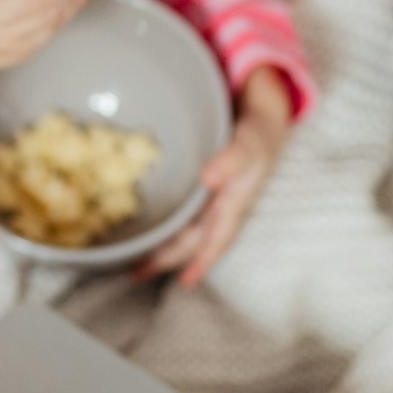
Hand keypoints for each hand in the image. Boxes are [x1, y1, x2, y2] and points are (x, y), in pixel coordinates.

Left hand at [135, 65, 295, 288]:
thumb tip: (208, 178)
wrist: (260, 109)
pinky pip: (178, 211)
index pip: (216, 240)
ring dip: (160, 244)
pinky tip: (143, 224)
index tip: (185, 283)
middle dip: (167, 258)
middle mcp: (220, 206)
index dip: (202, 262)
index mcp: (234, 203)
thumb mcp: (251, 141)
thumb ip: (232, 158)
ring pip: (184, 229)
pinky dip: (162, 221)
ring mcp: (209, 199)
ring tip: (132, 258)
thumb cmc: (258, 130)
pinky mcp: (198, 188)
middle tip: (136, 273)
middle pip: (192, 240)